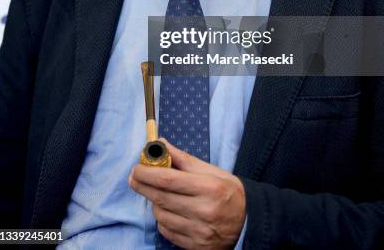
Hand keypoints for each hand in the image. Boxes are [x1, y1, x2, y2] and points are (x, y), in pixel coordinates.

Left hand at [129, 138, 245, 248]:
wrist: (248, 221)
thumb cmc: (229, 191)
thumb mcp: (211, 170)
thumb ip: (183, 159)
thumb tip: (161, 144)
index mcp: (208, 188)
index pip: (168, 180)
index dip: (148, 173)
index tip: (136, 168)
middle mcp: (203, 211)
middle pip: (161, 198)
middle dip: (143, 185)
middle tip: (134, 177)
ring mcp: (199, 232)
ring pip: (161, 215)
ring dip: (153, 202)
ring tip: (157, 193)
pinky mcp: (195, 246)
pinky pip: (167, 231)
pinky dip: (162, 219)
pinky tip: (167, 210)